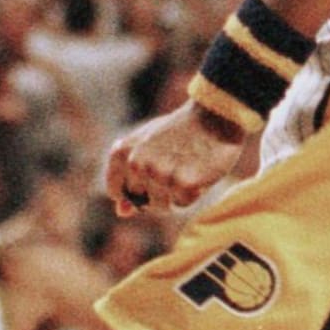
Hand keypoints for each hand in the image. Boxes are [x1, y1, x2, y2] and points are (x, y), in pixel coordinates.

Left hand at [105, 101, 242, 216]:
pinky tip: (198, 172)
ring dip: (176, 194)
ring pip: (162, 206)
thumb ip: (130, 178)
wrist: (213, 116)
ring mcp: (159, 174)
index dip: (136, 192)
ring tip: (187, 168)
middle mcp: (136, 164)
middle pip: (141, 202)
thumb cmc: (179, 132)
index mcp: (122, 152)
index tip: (151, 181)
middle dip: (158, 195)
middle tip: (176, 170)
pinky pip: (182, 204)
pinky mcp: (182, 184)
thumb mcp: (147, 146)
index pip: (116, 192)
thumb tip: (121, 213)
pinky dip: (192, 194)